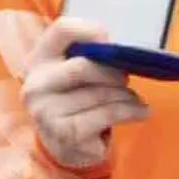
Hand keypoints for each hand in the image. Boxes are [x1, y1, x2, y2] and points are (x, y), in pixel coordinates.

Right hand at [20, 18, 149, 171]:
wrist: (64, 147)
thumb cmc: (74, 103)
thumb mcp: (71, 75)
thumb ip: (84, 55)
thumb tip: (113, 45)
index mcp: (37, 61)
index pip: (61, 31)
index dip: (89, 30)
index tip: (110, 41)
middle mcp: (36, 85)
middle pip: (82, 67)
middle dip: (112, 72)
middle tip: (127, 78)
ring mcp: (48, 111)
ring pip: (99, 93)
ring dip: (126, 95)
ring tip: (137, 99)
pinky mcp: (67, 133)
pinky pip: (107, 114)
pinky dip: (131, 111)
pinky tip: (142, 112)